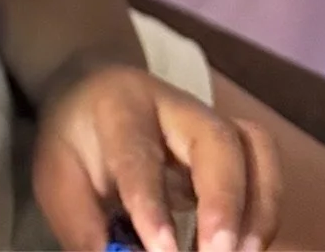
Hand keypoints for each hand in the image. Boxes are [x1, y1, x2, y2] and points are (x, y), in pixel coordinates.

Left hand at [30, 62, 281, 251]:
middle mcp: (173, 107)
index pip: (138, 155)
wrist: (96, 88)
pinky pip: (265, 167)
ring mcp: (210, 120)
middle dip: (224, 202)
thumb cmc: (76, 140)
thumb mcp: (58, 178)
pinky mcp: (234, 143)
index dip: (153, 206)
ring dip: (258, 209)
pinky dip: (266, 211)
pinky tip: (248, 247)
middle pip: (215, 138)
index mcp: (119, 109)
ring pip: (255, 147)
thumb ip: (84, 227)